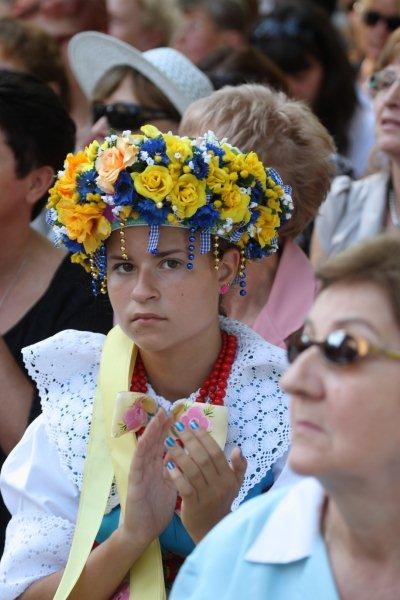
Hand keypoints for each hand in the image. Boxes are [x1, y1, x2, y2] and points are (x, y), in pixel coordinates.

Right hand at [121, 409, 177, 551]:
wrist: (143, 531)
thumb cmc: (157, 509)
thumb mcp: (170, 485)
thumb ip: (174, 469)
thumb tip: (183, 454)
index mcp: (157, 467)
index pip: (163, 444)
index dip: (169, 430)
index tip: (177, 415)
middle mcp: (148, 466)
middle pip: (154, 441)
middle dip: (160, 425)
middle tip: (167, 409)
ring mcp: (140, 472)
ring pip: (146, 447)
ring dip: (152, 431)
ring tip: (158, 417)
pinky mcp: (134, 482)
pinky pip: (138, 463)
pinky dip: (141, 449)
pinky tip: (145, 438)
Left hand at [164, 419, 246, 542]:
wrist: (213, 531)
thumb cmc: (221, 501)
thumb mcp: (235, 484)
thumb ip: (239, 466)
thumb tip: (238, 448)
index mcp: (229, 477)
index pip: (216, 452)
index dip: (204, 436)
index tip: (191, 422)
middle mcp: (220, 486)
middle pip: (203, 458)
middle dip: (189, 440)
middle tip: (176, 426)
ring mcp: (207, 496)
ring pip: (193, 471)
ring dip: (179, 454)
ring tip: (167, 441)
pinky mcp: (194, 507)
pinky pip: (185, 487)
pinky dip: (176, 476)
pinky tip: (167, 465)